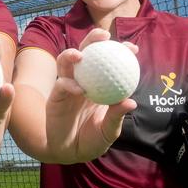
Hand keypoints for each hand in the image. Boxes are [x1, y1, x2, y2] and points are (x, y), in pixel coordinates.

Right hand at [45, 28, 136, 162]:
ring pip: (66, 62)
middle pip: (86, 53)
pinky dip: (69, 84)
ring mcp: (67, 87)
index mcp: (99, 85)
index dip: (120, 51)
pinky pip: (61, 85)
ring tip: (80, 54)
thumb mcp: (109, 131)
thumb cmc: (92, 140)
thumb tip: (131, 102)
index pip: (109, 62)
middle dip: (93, 39)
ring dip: (71, 54)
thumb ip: (116, 116)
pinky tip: (79, 89)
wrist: (70, 153)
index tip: (132, 48)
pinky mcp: (55, 97)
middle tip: (104, 35)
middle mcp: (82, 80)